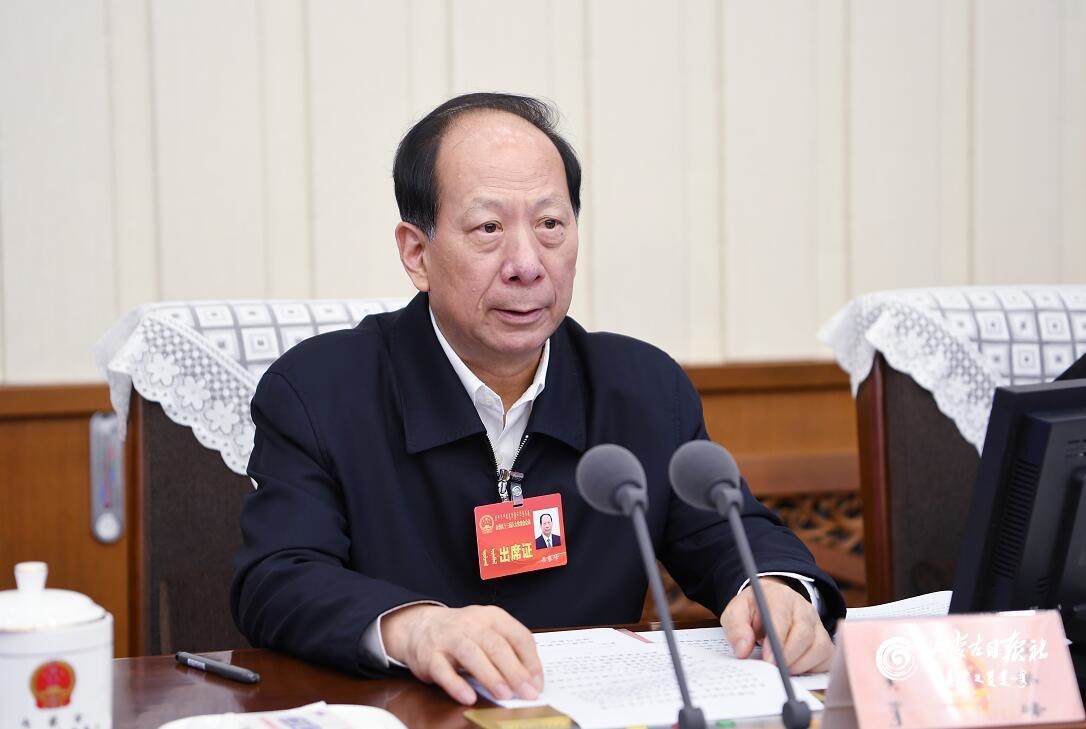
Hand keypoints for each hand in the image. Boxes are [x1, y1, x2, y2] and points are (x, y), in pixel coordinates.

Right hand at [382, 604, 543, 704]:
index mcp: (493, 617)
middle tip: (528, 693)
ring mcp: (449, 638)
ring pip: (472, 655)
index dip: (531, 661)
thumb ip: (509, 650)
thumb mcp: (489, 631)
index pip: (518, 636)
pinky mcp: (429, 655)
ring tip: (504, 695)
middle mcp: (472, 624)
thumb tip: (531, 679)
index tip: (538, 683)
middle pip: (497, 646)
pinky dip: (456, 684)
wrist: (421, 625)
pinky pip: (443, 670)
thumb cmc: (463, 633)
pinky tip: (469, 697)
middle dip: (515, 671)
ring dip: (490, 676)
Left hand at [721, 577, 833, 673]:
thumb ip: (736, 628)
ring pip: (819, 648)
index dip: (776, 641)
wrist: (769, 605)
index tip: (767, 659)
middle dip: (788, 657)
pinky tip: (795, 667)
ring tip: (781, 668)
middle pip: (804, 635)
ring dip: (799, 665)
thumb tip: (743, 650)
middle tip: (773, 669)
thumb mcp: (736, 613)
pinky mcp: (825, 640)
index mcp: (780, 597)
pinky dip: (812, 668)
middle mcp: (803, 608)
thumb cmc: (754, 610)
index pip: (782, 618)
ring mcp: (817, 624)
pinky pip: (826, 658)